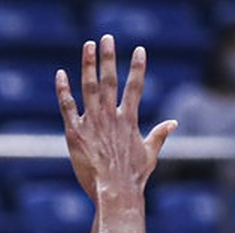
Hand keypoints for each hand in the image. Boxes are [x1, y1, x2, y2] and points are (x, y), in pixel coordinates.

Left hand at [56, 35, 175, 201]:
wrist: (115, 193)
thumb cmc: (134, 178)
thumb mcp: (150, 154)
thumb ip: (160, 135)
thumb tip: (174, 123)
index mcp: (129, 120)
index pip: (135, 87)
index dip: (138, 67)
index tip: (139, 49)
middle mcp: (111, 117)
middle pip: (110, 80)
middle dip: (109, 57)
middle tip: (107, 38)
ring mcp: (92, 123)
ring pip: (89, 87)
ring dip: (88, 65)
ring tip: (88, 46)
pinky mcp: (75, 133)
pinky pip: (68, 106)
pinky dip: (63, 90)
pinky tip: (60, 74)